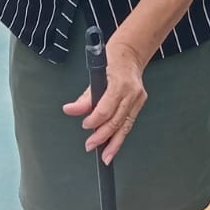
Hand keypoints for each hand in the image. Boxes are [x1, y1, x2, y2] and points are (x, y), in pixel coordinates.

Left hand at [63, 34, 146, 164]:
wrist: (131, 54)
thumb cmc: (113, 60)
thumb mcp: (95, 75)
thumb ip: (84, 98)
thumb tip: (70, 110)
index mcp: (120, 84)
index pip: (106, 109)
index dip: (94, 120)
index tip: (85, 125)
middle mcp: (132, 93)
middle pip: (117, 121)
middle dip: (103, 137)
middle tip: (90, 146)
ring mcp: (138, 99)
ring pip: (125, 126)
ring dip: (114, 143)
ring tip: (105, 156)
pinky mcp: (139, 104)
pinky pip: (128, 123)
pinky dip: (120, 135)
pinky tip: (113, 145)